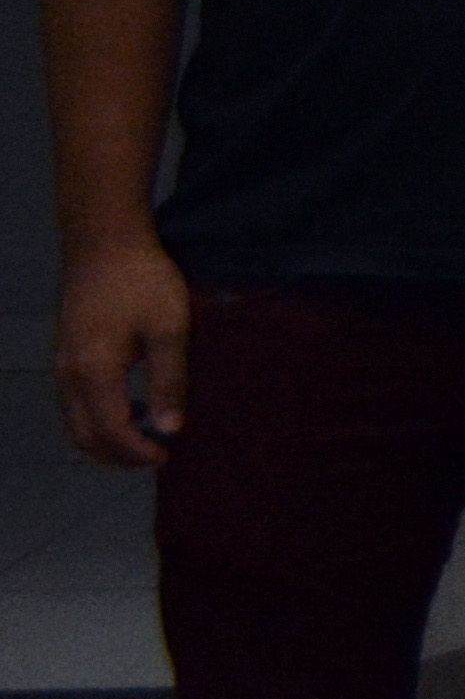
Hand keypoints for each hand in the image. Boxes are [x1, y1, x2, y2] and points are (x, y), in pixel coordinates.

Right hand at [52, 238, 188, 468]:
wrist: (104, 242)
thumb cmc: (142, 280)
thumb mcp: (169, 329)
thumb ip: (169, 381)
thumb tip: (170, 428)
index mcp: (93, 373)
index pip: (111, 432)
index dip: (137, 451)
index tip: (166, 456)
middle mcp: (68, 375)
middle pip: (85, 436)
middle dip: (119, 454)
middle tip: (157, 454)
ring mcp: (61, 365)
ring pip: (75, 422)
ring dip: (107, 439)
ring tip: (147, 436)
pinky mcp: (65, 354)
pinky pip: (74, 404)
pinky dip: (97, 419)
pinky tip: (128, 409)